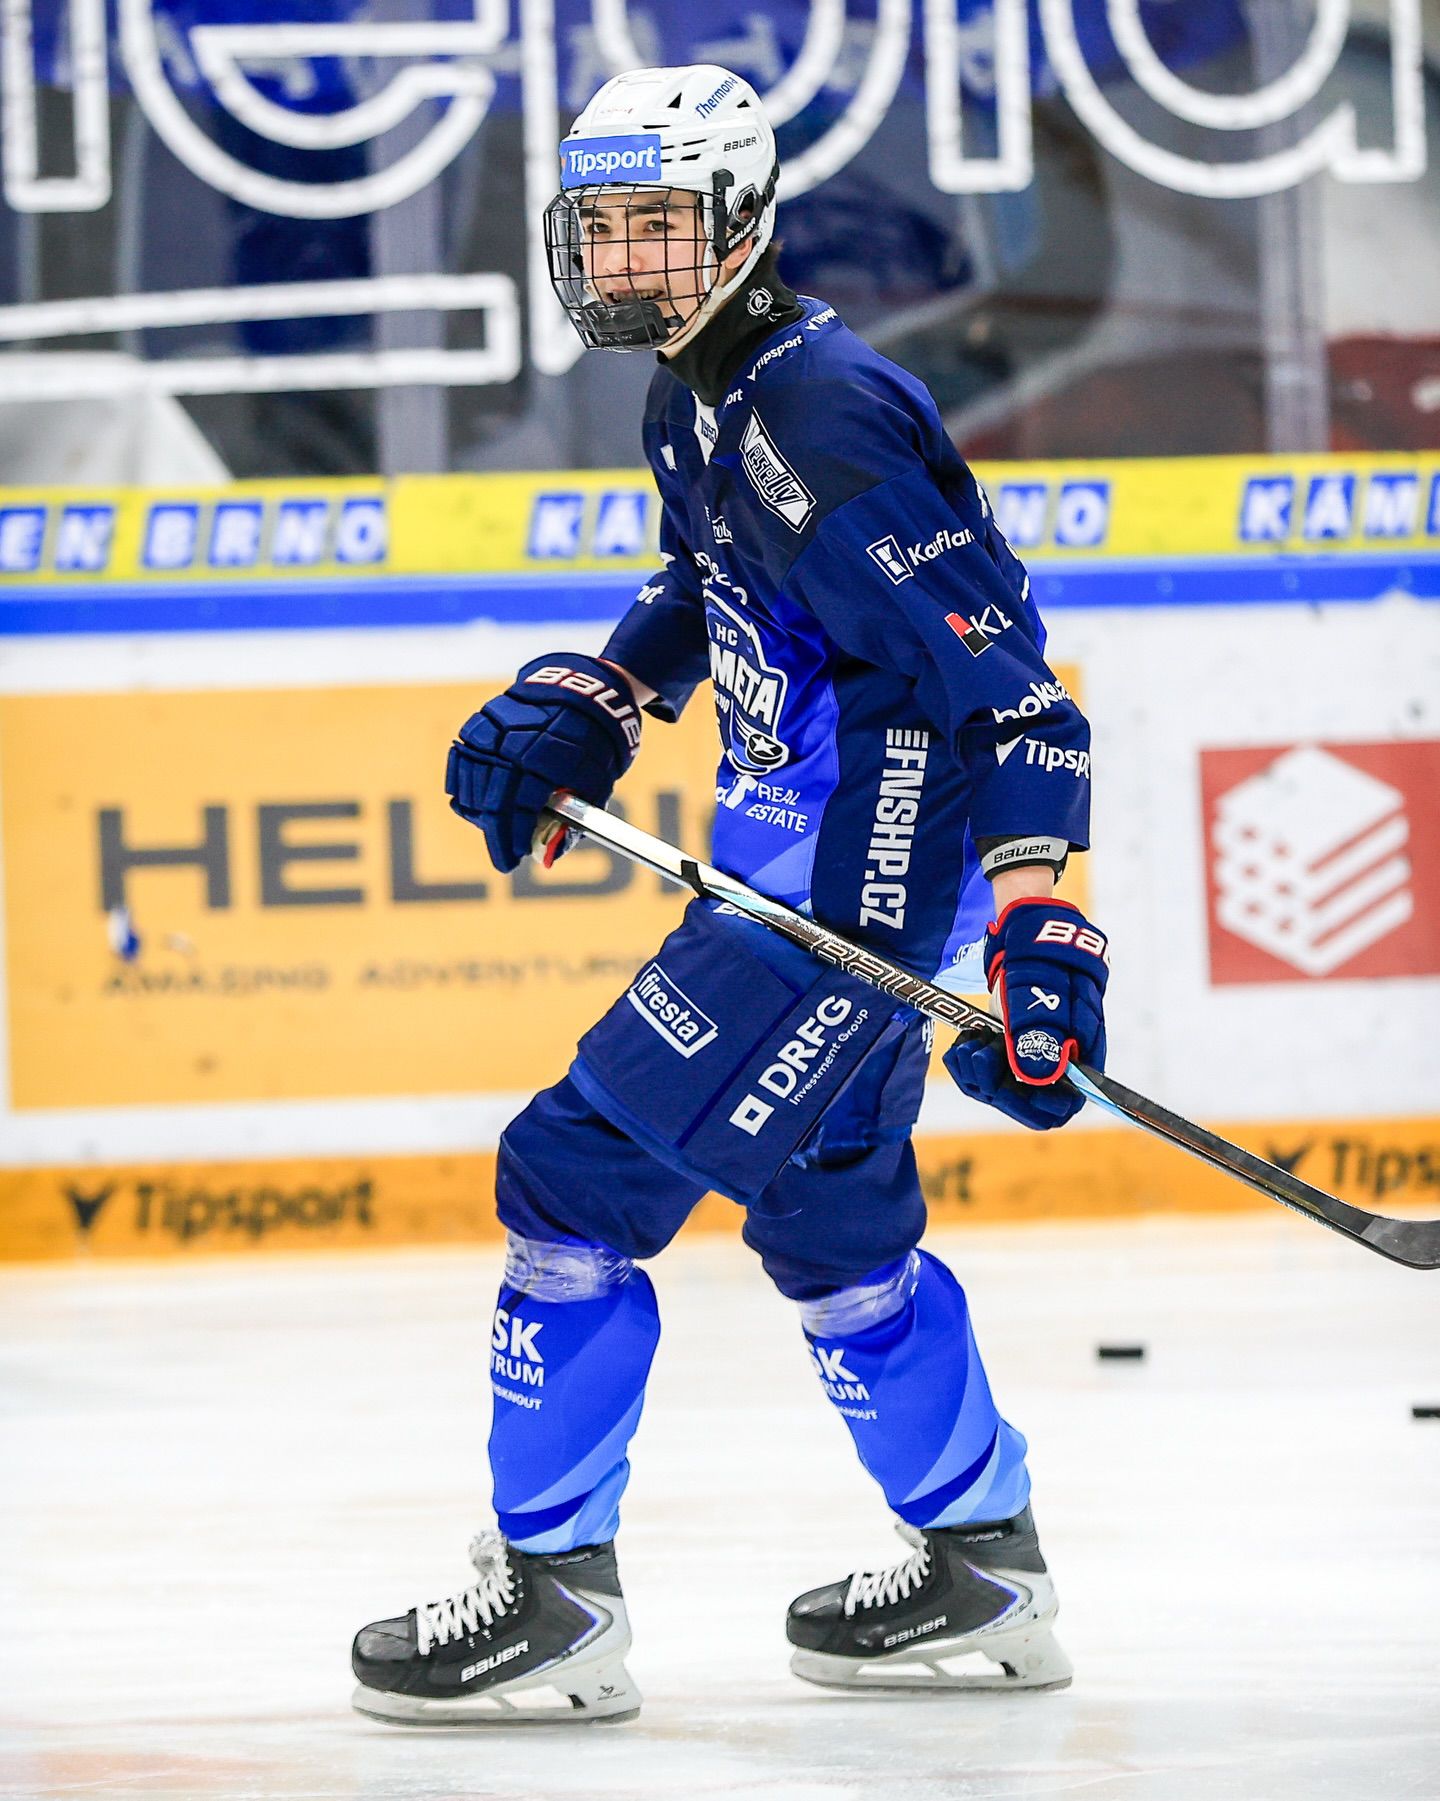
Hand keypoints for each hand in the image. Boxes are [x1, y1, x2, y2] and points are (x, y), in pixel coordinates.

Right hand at [445, 655, 640, 872]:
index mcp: (549, 759)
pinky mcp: (482, 721)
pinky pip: (461, 759)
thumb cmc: (595, 744)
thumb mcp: (597, 784)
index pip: (520, 810)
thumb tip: (549, 857)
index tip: (513, 859)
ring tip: (492, 828)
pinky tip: (473, 802)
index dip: (514, 839)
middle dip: (496, 834)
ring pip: (471, 781)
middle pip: (492, 801)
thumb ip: (573, 821)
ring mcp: (495, 730)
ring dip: (478, 812)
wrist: (585, 692)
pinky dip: (463, 784)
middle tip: (502, 854)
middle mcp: (516, 743)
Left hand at [943, 898, 1107, 1129]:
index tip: (1006, 1088)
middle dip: (996, 1085)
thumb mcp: (1036, 988)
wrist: (1025, 929)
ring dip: (978, 1072)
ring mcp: (1034, 1050)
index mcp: (1079, 1048)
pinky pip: (990, 1071)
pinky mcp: (1012, 1045)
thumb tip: (1038, 1076)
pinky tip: (966, 1042)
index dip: (1036, 1107)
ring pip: (1004, 1088)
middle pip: (1029, 1101)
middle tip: (978, 1054)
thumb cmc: (1040, 955)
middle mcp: (1059, 1056)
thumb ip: (1039, 1030)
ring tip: (969, 1044)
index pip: (1066, 1104)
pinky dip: (971, 1061)